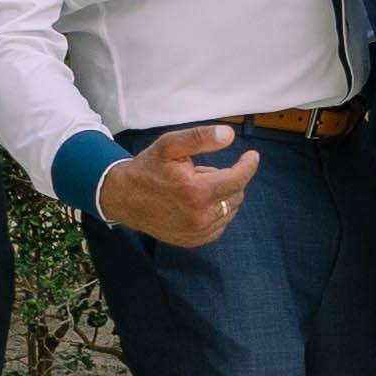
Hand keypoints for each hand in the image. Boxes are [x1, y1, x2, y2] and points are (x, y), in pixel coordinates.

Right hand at [97, 124, 257, 245]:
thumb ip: (200, 138)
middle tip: (200, 171)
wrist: (123, 198)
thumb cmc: (147, 168)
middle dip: (225, 179)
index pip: (238, 179)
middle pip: (236, 194)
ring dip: (220, 196)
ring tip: (194, 186)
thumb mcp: (170, 145)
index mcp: (197, 192)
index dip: (248, 165)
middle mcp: (201, 216)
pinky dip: (215, 212)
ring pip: (229, 210)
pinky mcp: (193, 240)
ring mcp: (197, 232)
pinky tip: (196, 203)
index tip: (251, 156)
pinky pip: (219, 225)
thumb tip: (230, 135)